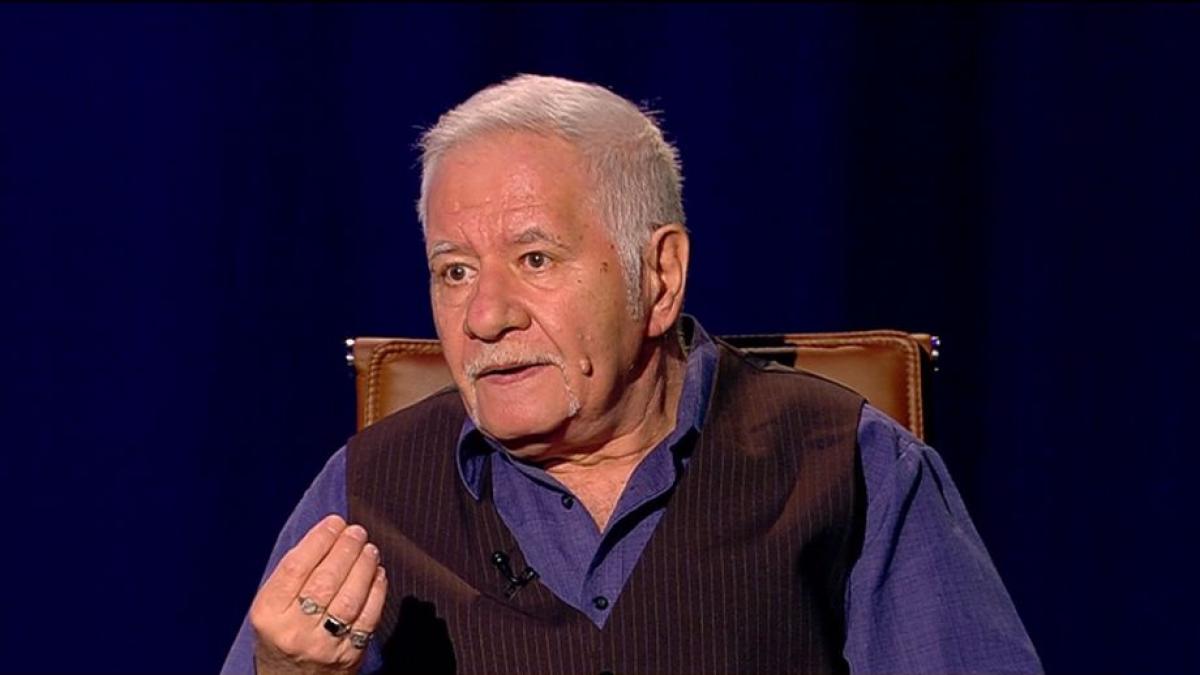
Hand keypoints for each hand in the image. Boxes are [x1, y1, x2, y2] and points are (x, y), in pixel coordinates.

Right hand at [250, 515, 386, 674]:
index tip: (334, 522)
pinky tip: (377, 573)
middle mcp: (294, 631)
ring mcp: (323, 645)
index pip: (296, 567)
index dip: (319, 539)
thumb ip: (292, 577)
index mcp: (268, 615)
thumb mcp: (271, 609)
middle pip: (325, 580)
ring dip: (364, 566)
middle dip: (345, 549)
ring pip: (349, 597)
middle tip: (356, 531)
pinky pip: (368, 616)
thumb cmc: (281, 637)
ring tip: (369, 548)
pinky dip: (377, 590)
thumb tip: (328, 535)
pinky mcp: (349, 656)